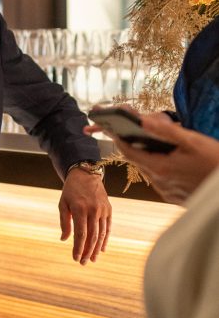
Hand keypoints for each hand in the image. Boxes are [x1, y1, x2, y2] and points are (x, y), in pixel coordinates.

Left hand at [59, 167, 110, 263]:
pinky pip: (108, 228)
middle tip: (83, 263)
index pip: (81, 234)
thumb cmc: (71, 191)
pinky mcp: (109, 209)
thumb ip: (64, 222)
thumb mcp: (63, 204)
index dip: (78, 248)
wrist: (86, 174)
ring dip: (97, 249)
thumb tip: (65, 239)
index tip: (75, 258)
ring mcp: (103, 210)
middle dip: (87, 252)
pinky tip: (102, 249)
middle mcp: (93, 210)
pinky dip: (105, 240)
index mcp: (80, 209)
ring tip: (92, 259)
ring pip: (101, 234)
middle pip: (92, 236)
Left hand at [87, 113, 218, 204]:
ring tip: (152, 141)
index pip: (128, 151)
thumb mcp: (193, 141)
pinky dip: (159, 167)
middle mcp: (159, 182)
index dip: (117, 137)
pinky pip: (159, 179)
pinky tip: (170, 159)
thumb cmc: (215, 162)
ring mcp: (166, 192)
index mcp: (160, 167)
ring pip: (149, 170)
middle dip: (133, 144)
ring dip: (148, 156)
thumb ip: (166, 130)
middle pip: (138, 160)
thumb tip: (143, 120)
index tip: (110, 126)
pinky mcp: (173, 197)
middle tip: (130, 129)